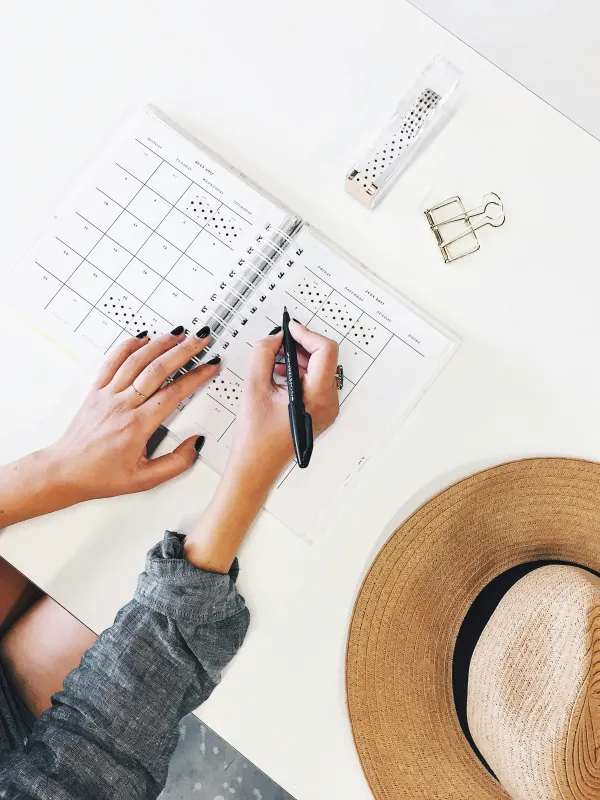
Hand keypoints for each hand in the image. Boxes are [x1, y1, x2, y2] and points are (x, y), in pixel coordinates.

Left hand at [45, 327, 220, 502]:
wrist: (65, 471)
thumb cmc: (101, 476)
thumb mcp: (145, 480)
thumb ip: (176, 463)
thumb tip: (196, 443)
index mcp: (137, 426)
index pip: (173, 393)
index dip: (196, 377)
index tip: (210, 366)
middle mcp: (122, 406)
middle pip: (157, 369)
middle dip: (183, 350)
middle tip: (200, 339)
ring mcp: (107, 395)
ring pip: (136, 361)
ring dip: (160, 344)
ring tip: (178, 333)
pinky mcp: (95, 391)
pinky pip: (111, 362)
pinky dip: (128, 346)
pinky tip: (142, 338)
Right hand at [184, 321, 339, 572]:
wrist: (255, 467)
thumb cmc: (255, 438)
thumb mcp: (254, 387)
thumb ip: (264, 354)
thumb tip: (275, 337)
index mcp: (317, 398)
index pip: (326, 351)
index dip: (306, 334)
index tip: (289, 329)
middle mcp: (328, 403)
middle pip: (326, 358)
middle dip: (302, 345)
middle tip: (280, 341)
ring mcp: (326, 409)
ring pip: (321, 369)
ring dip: (300, 358)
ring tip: (275, 359)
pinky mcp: (320, 411)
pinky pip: (315, 382)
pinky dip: (300, 372)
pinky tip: (279, 373)